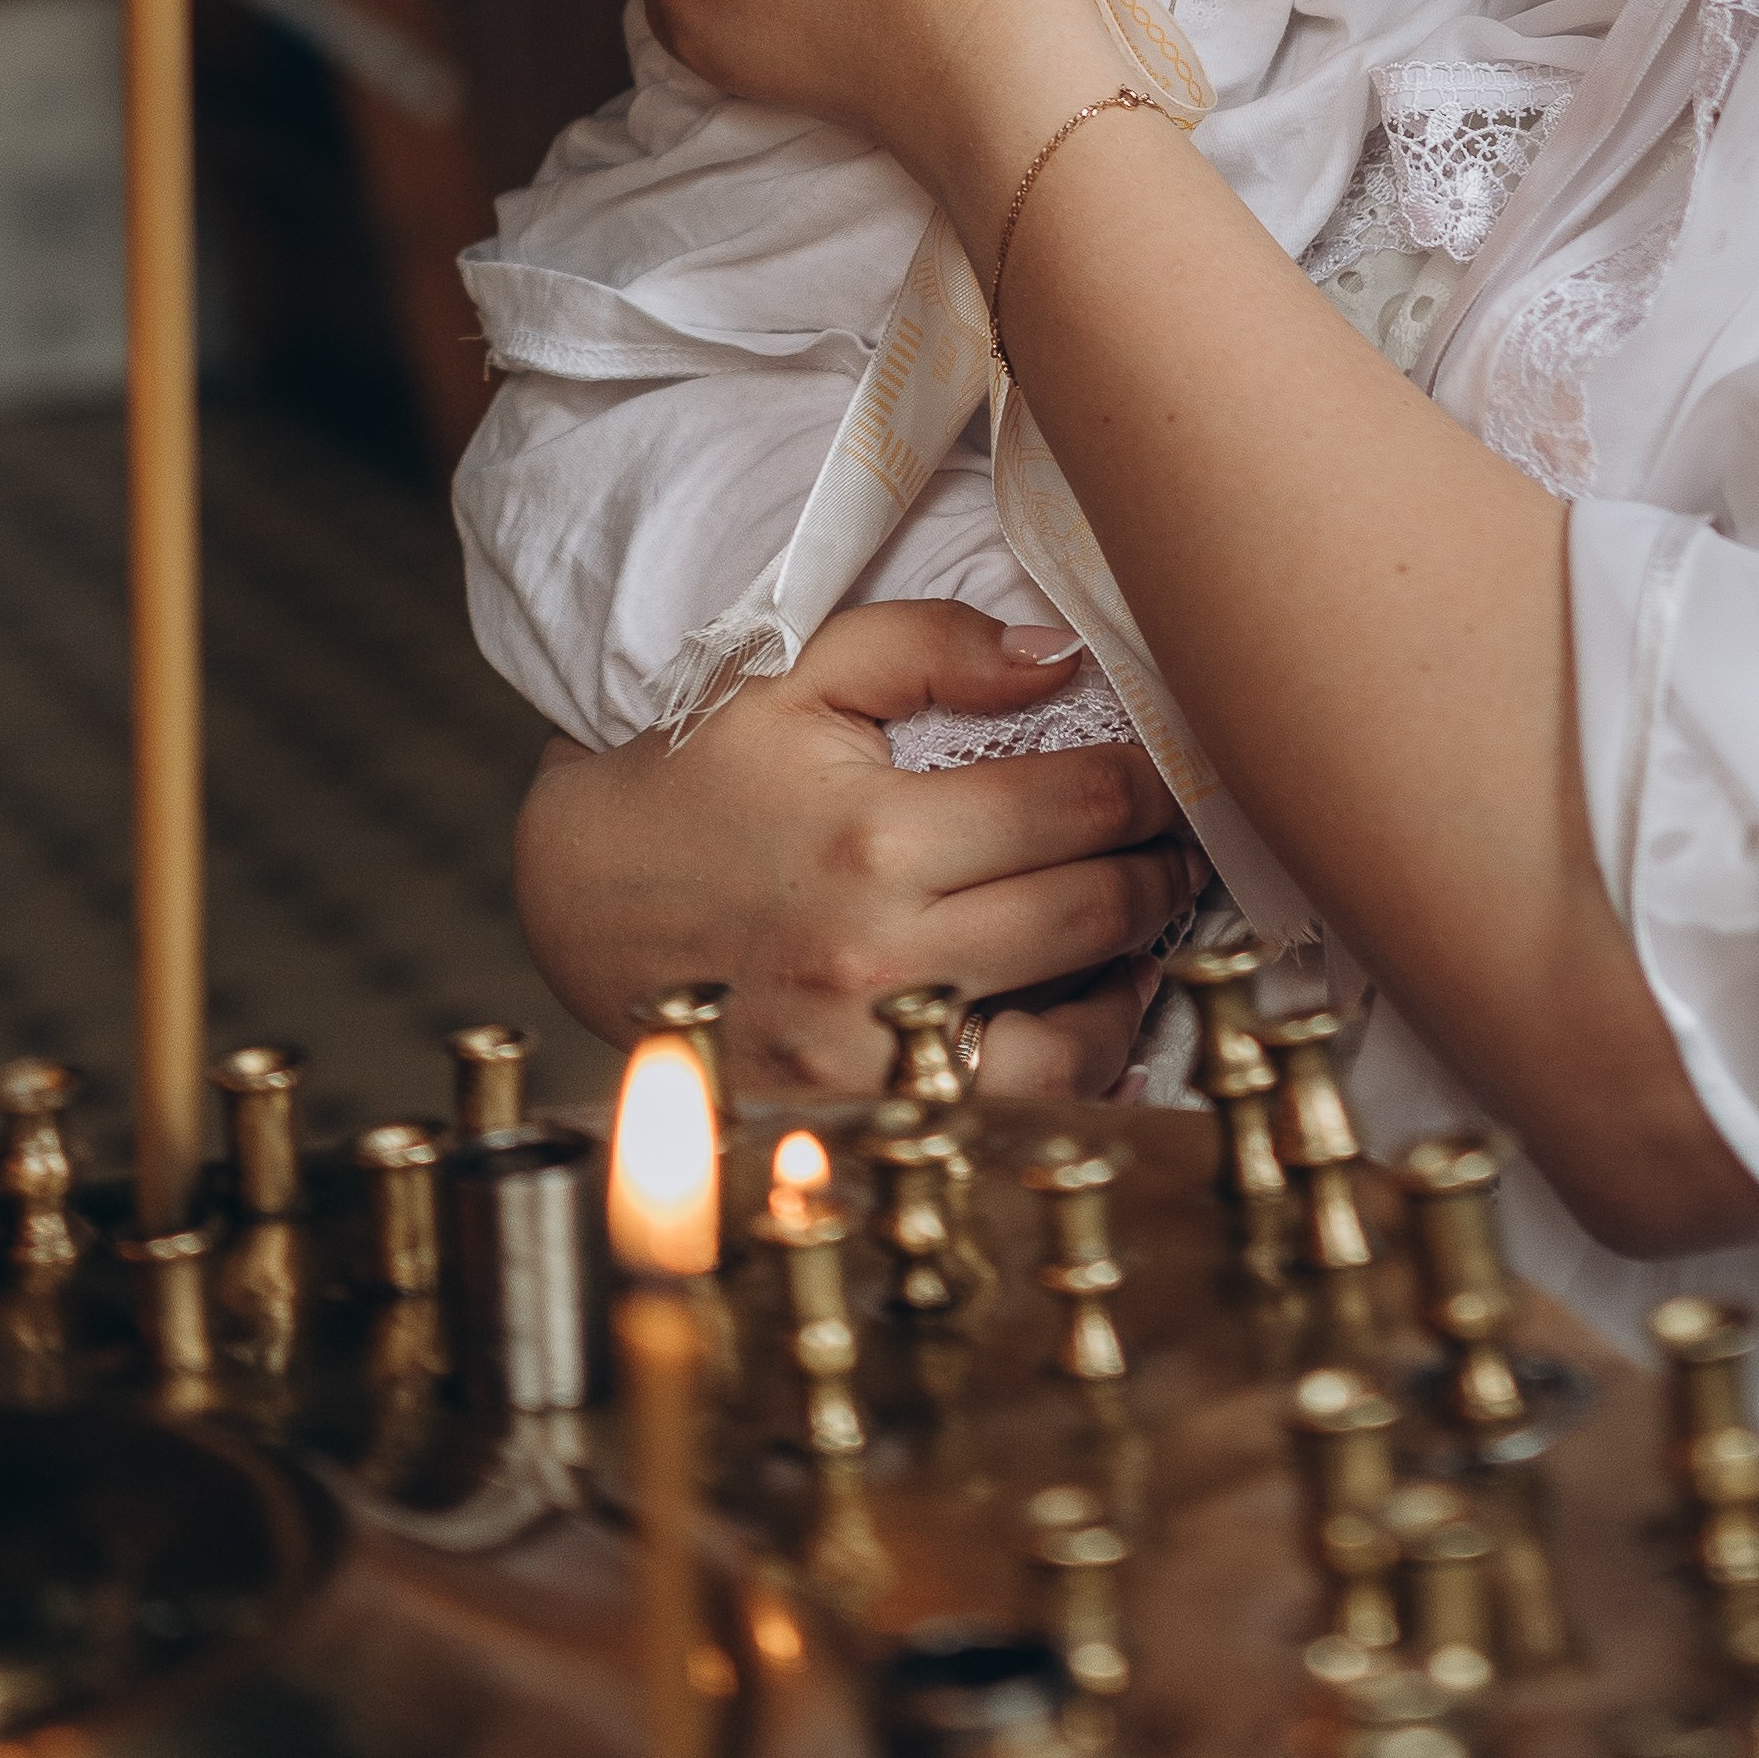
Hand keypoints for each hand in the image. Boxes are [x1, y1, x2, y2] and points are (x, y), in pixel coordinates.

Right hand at [513, 600, 1206, 1097]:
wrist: (576, 894)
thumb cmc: (696, 773)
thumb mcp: (796, 673)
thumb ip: (931, 646)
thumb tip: (1061, 656)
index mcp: (876, 836)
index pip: (1076, 804)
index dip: (1150, 783)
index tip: (1175, 772)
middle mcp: (879, 954)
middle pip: (1092, 912)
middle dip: (1160, 871)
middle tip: (1182, 843)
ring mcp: (867, 1052)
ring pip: (1070, 1036)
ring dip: (1134, 979)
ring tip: (1148, 932)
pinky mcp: (852, 1111)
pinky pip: (1004, 1106)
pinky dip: (1070, 1066)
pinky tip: (1086, 1015)